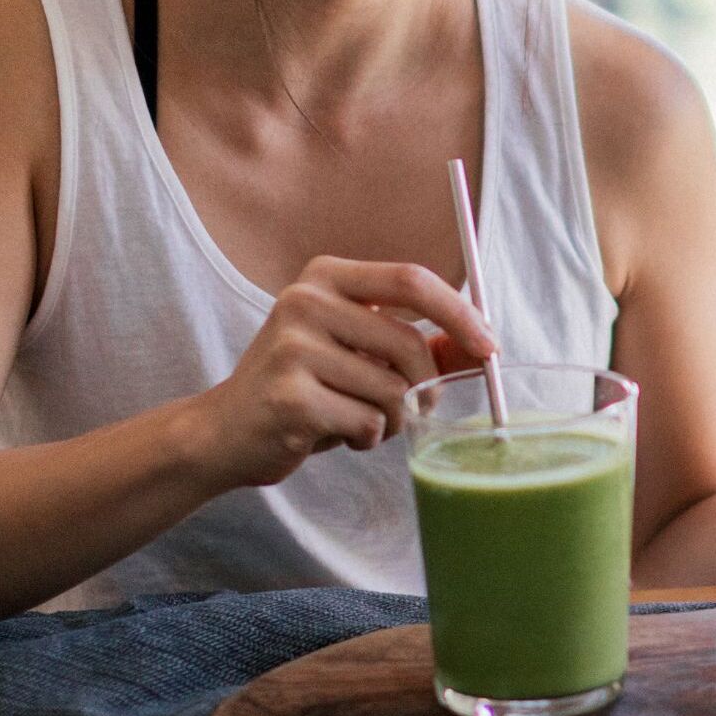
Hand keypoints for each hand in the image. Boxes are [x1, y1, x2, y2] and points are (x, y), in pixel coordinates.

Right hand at [191, 256, 495, 487]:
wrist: (225, 431)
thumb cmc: (305, 388)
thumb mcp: (359, 354)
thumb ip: (418, 344)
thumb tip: (480, 346)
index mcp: (326, 277)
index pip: (411, 280)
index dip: (459, 314)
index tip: (490, 346)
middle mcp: (304, 302)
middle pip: (409, 343)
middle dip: (428, 386)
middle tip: (418, 408)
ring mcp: (292, 349)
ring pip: (394, 391)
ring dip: (394, 419)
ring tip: (359, 419)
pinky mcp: (290, 397)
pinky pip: (369, 423)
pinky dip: (367, 438)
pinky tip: (334, 433)